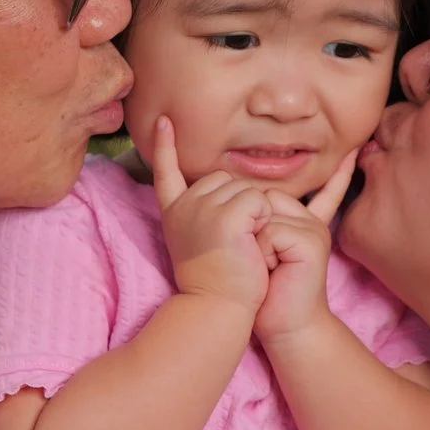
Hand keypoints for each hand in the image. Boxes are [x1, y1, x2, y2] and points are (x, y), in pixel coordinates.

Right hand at [151, 117, 271, 311]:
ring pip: (246, 189)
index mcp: (176, 212)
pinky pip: (258, 201)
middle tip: (237, 244)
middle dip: (242, 205)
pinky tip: (251, 245)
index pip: (167, 172)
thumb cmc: (219, 284)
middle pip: (227, 179)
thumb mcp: (204, 242)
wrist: (217, 308)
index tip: (165, 121)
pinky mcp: (225, 215)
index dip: (166, 147)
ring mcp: (202, 207)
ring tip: (243, 248)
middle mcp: (184, 205)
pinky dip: (264, 222)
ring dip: (255, 216)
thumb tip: (227, 188)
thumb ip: (207, 212)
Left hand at [253, 153, 355, 343]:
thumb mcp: (251, 252)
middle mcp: (307, 219)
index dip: (248, 208)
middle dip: (248, 228)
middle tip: (258, 262)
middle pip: (261, 197)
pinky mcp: (311, 242)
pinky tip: (271, 271)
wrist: (286, 328)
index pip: (269, 192)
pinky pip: (272, 230)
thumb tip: (218, 194)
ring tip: (264, 268)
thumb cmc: (262, 295)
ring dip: (254, 242)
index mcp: (296, 219)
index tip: (252, 245)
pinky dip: (263, 252)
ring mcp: (313, 229)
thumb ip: (247, 223)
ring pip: (264, 211)